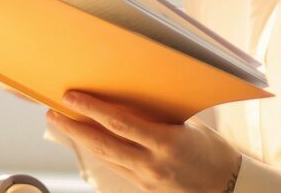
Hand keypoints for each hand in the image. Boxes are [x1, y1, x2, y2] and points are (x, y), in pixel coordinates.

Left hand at [48, 91, 241, 192]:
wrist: (228, 187)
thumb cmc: (213, 151)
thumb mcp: (187, 128)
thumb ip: (157, 118)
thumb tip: (127, 101)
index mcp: (167, 143)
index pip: (120, 124)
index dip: (92, 110)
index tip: (71, 97)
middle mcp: (153, 164)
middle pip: (103, 145)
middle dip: (74, 128)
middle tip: (52, 113)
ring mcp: (147, 181)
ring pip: (105, 158)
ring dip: (82, 141)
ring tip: (64, 124)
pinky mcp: (145, 189)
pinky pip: (116, 168)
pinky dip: (101, 152)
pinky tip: (90, 141)